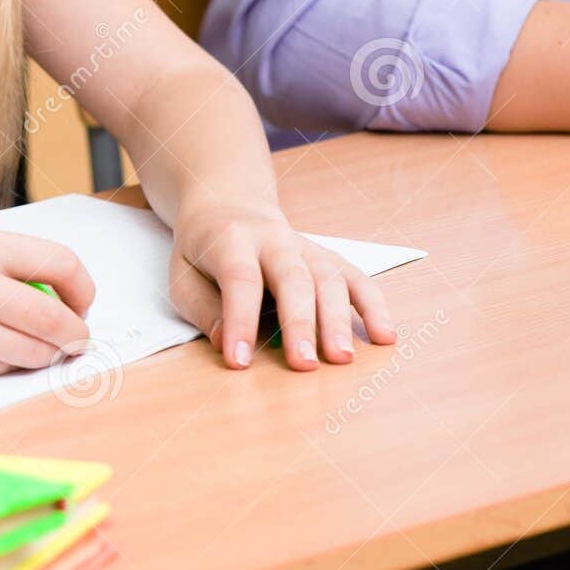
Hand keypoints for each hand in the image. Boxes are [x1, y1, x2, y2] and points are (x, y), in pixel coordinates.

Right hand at [0, 229, 95, 381]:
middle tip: (77, 337)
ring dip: (46, 353)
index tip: (82, 302)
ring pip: (35, 353)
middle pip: (55, 320)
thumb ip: (11, 270)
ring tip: (30, 342)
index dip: (82, 288)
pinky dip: (7, 363)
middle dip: (76, 334)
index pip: (60, 263)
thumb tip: (70, 304)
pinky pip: (2, 370)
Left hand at [169, 205, 396, 370]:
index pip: (240, 279)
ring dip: (339, 319)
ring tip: (343, 359)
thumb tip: (227, 342)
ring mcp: (306, 247)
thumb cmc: (204, 250)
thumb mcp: (183, 274)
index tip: (239, 361)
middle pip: (293, 278)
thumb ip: (202, 308)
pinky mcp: (328, 257)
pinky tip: (386, 336)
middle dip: (300, 323)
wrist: (228, 204)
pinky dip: (374, 306)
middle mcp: (274, 239)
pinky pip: (357, 278)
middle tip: (304, 365)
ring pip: (330, 278)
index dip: (240, 320)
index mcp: (231, 240)